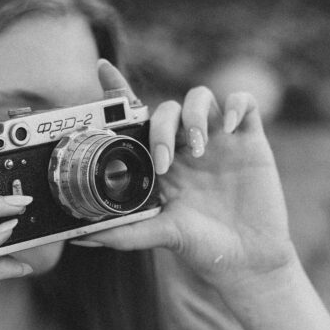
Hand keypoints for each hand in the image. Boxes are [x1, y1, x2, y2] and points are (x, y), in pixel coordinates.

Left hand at [77, 61, 297, 289]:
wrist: (247, 261)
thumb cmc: (202, 248)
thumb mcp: (159, 236)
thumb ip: (123, 233)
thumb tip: (80, 237)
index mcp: (161, 163)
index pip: (138, 119)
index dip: (120, 91)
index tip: (101, 68)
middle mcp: (186, 147)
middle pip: (167, 109)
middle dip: (162, 127)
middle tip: (166, 162)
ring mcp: (218, 142)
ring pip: (201, 98)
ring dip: (194, 116)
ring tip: (198, 149)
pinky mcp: (250, 141)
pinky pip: (244, 103)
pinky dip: (236, 105)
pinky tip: (231, 128)